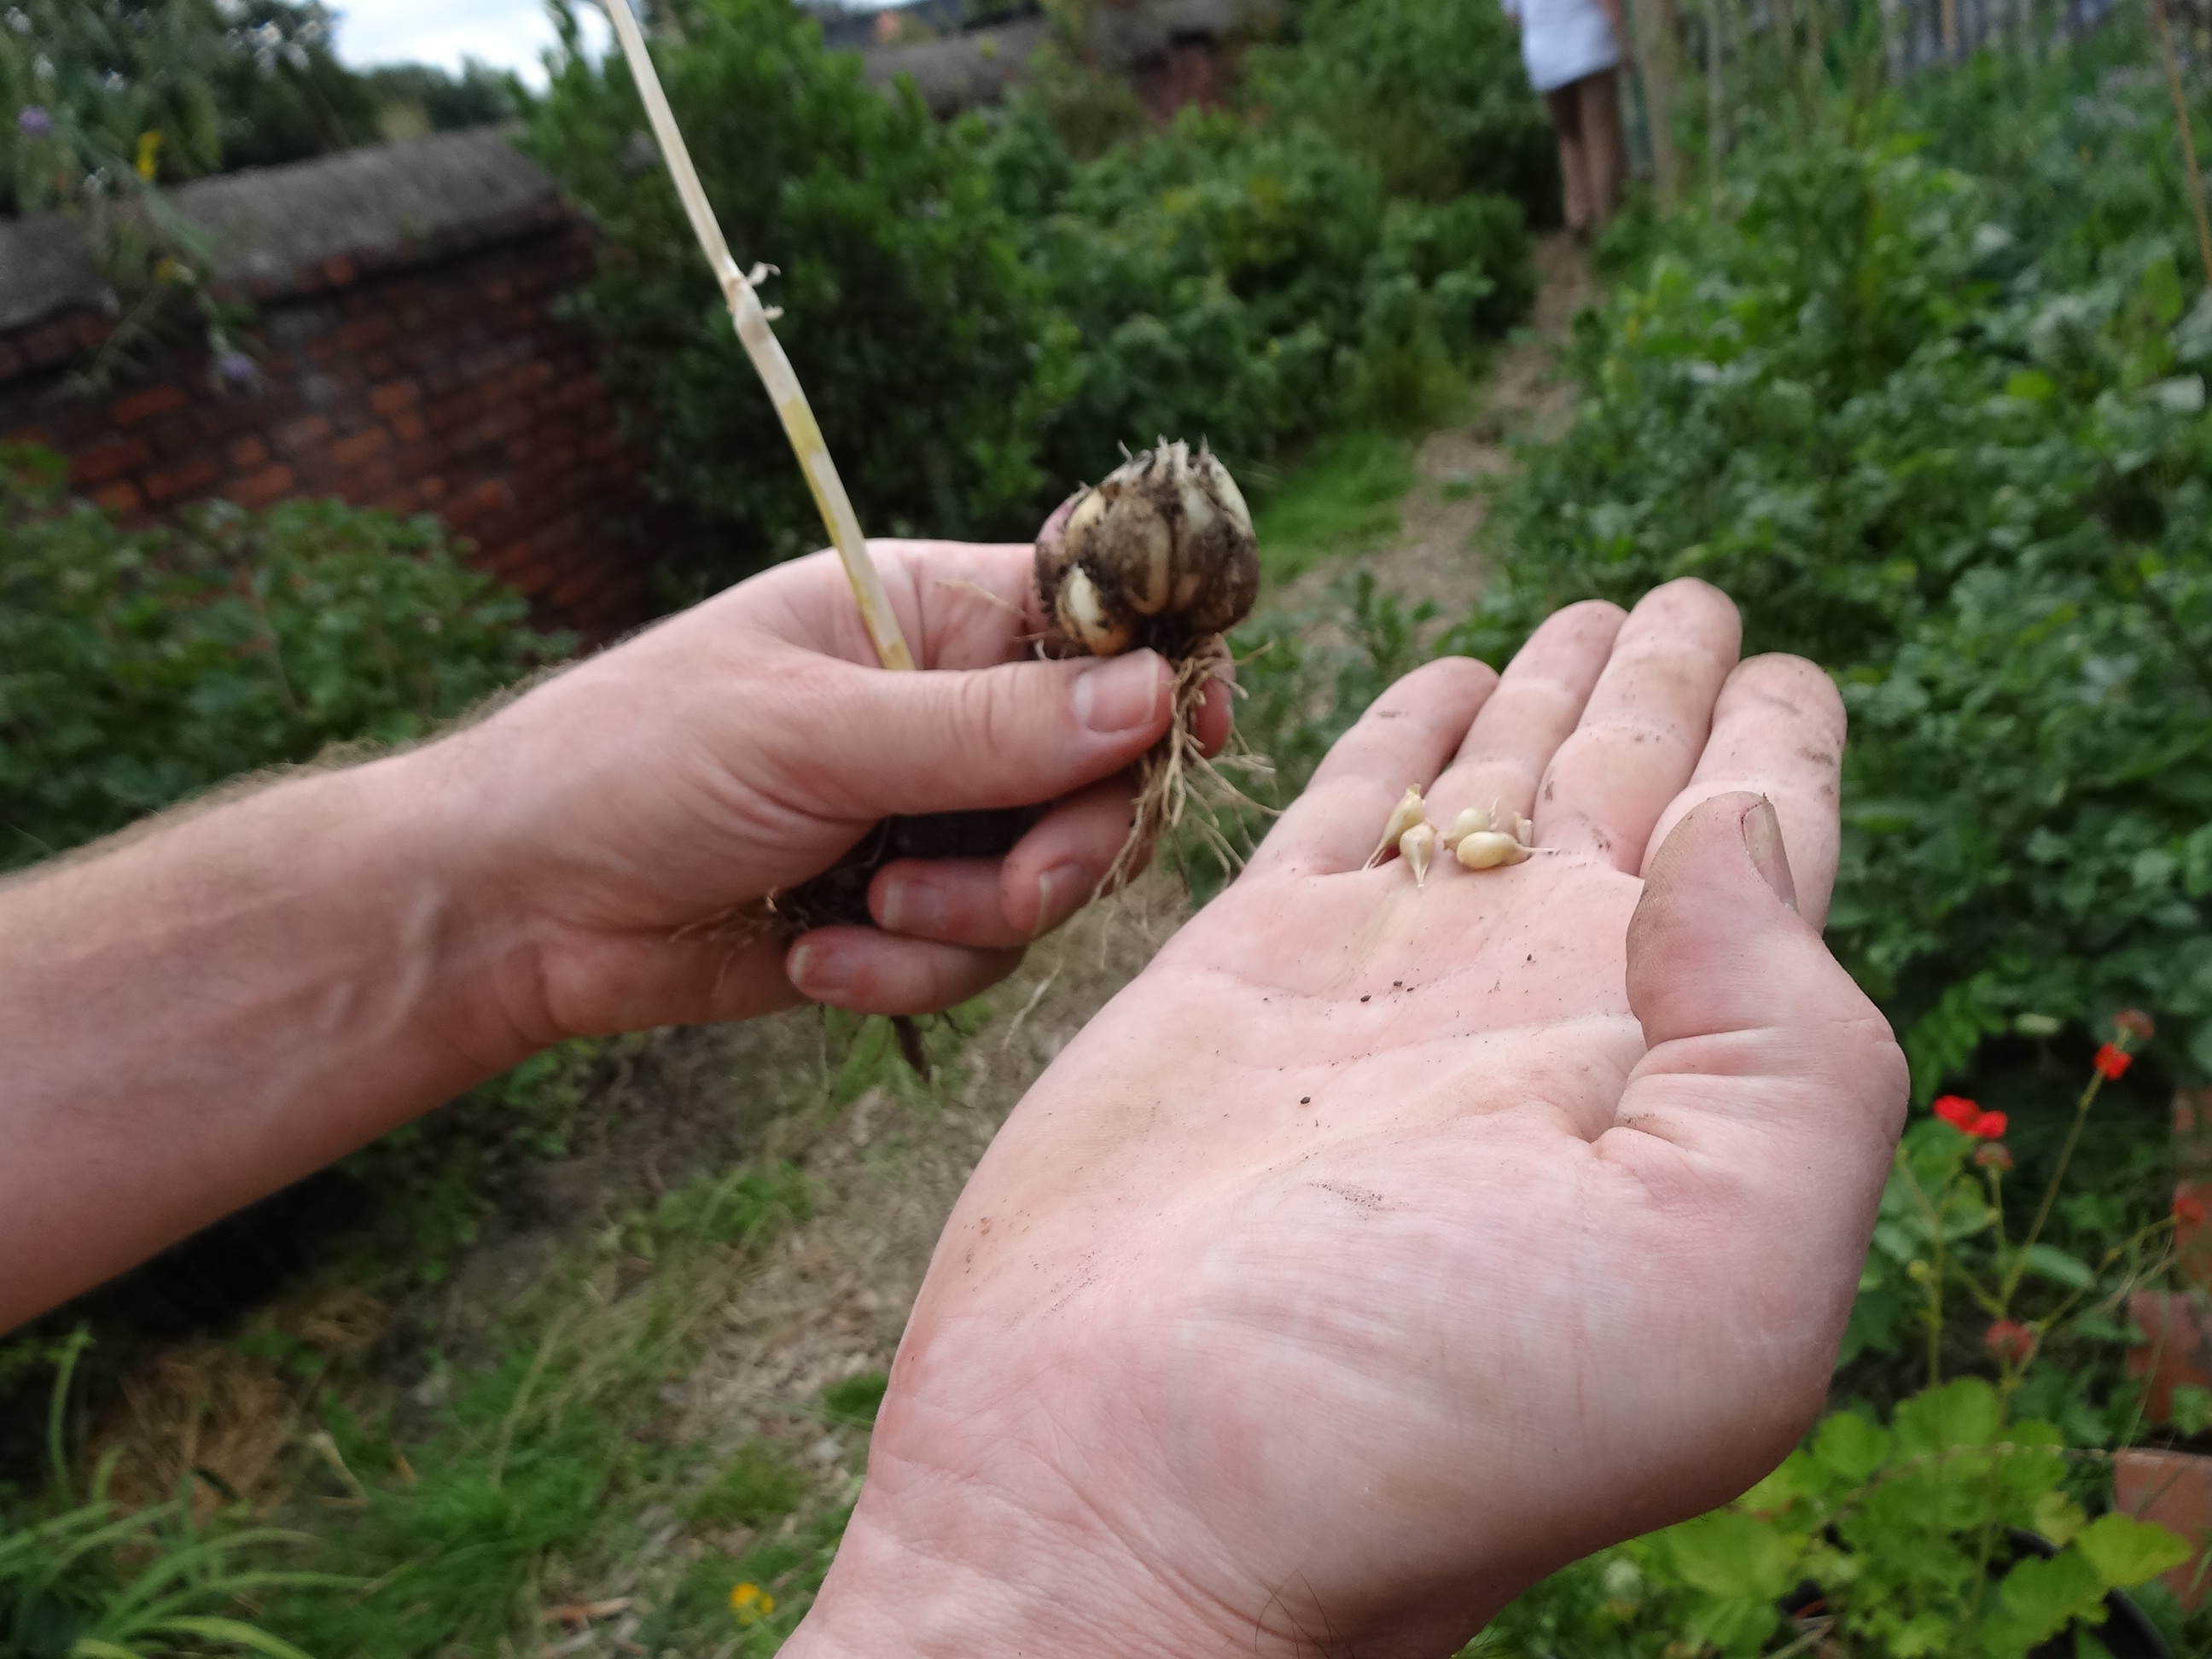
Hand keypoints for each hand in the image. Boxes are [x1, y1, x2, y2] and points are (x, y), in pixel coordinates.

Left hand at [426, 540, 1228, 1042]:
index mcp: (922, 611)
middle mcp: (946, 708)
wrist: (514, 911)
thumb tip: (1151, 693)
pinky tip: (815, 958)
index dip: (1158, 668)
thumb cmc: (629, 764)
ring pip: (1051, 876)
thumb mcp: (807, 731)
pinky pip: (977, 951)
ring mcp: (930, 812)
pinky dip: (911, 969)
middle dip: (1061, 844)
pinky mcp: (902, 908)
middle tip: (1006, 885)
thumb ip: (982, 727)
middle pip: (1100, 769)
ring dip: (967, 917)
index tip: (1194, 732)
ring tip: (862, 909)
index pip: (1090, 616)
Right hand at [793, 580, 1906, 1657]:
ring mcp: (1379, 988)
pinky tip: (1438, 683)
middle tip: (1687, 600)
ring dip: (1545, 696)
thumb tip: (1735, 835)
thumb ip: (1790, 1039)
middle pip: (1631, 799)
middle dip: (1666, 691)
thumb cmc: (1424, 1423)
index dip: (1782, 752)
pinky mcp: (1232, 973)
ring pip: (1490, 790)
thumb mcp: (1720, 1275)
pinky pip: (1336, 817)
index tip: (1784, 664)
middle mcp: (1529, 1013)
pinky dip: (1390, 740)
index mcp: (1665, 1067)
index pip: (1763, 866)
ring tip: (1592, 616)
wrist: (1126, 1490)